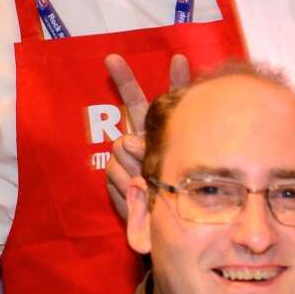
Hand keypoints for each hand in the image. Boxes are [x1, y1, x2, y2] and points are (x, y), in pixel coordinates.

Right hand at [104, 53, 190, 218]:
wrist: (164, 235)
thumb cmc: (178, 206)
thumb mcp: (181, 177)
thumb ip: (162, 154)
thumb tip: (127, 139)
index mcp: (171, 138)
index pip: (175, 106)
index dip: (178, 81)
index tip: (180, 59)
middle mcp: (150, 141)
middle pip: (137, 106)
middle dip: (124, 81)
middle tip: (113, 58)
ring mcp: (133, 156)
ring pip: (122, 144)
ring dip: (133, 165)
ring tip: (146, 184)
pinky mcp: (117, 174)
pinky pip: (113, 167)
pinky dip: (124, 182)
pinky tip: (135, 192)